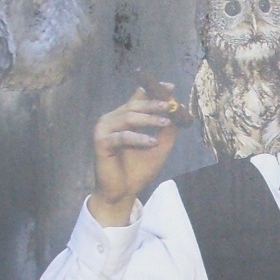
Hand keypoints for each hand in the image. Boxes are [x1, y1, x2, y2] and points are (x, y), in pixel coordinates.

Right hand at [89, 85, 177, 225]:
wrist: (122, 192)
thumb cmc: (138, 171)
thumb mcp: (158, 148)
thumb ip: (167, 131)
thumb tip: (179, 113)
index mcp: (123, 118)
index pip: (138, 97)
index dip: (153, 90)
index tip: (170, 87)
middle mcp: (111, 120)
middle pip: (134, 105)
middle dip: (154, 104)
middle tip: (170, 106)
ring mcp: (104, 130)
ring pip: (128, 118)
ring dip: (148, 120)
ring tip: (165, 123)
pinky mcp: (100, 142)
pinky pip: (122, 137)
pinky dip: (138, 138)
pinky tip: (152, 143)